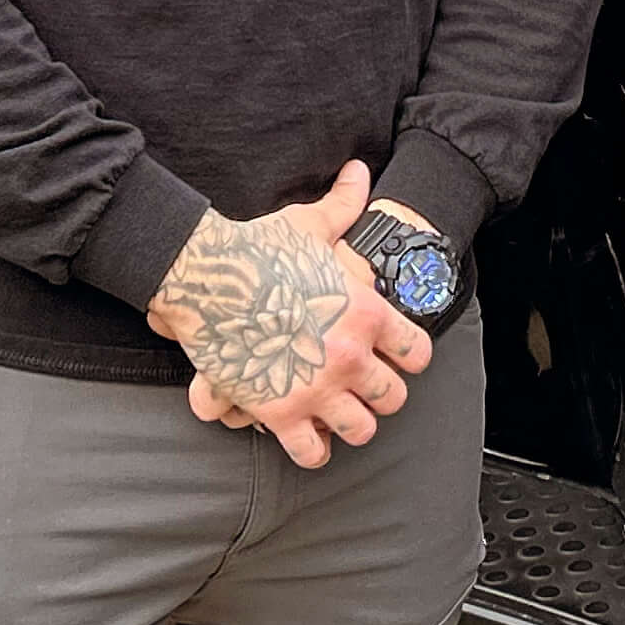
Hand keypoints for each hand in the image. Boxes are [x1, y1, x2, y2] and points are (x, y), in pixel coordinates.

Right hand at [148, 161, 431, 466]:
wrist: (208, 278)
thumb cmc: (260, 249)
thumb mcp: (310, 224)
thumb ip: (343, 205)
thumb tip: (357, 172)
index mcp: (367, 312)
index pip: (416, 351)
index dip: (409, 356)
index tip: (396, 356)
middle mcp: (351, 355)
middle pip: (393, 396)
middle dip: (381, 394)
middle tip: (364, 389)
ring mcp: (319, 387)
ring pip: (360, 429)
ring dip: (352, 424)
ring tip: (340, 416)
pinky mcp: (281, 412)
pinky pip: (311, 452)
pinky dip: (312, 450)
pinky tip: (308, 438)